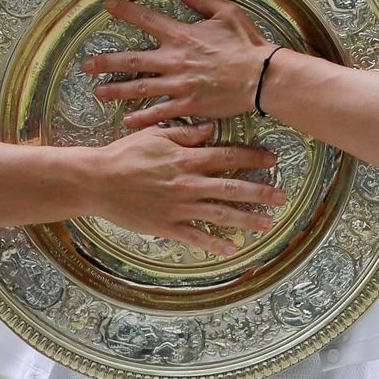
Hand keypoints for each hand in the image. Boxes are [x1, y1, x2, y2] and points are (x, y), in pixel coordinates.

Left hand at [82, 0, 272, 127]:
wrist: (261, 77)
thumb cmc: (246, 44)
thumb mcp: (227, 12)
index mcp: (182, 35)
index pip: (147, 19)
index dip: (126, 11)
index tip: (108, 6)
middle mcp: (174, 59)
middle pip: (132, 60)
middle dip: (106, 62)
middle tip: (86, 64)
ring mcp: (179, 84)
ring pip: (139, 88)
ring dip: (116, 90)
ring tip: (97, 92)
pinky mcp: (188, 104)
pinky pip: (159, 113)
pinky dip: (141, 118)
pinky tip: (126, 122)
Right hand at [90, 123, 284, 255]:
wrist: (97, 181)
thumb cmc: (124, 155)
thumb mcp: (155, 135)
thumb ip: (185, 134)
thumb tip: (210, 129)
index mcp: (186, 159)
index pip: (227, 156)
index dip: (252, 158)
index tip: (272, 160)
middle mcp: (188, 183)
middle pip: (232, 187)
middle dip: (260, 191)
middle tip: (282, 196)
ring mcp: (179, 207)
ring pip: (220, 214)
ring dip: (247, 219)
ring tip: (268, 223)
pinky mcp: (167, 226)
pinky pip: (196, 237)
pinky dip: (214, 244)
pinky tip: (232, 249)